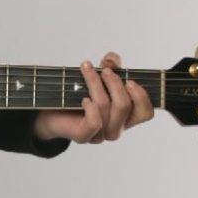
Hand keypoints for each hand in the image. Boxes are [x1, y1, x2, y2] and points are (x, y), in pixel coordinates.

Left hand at [34, 52, 153, 144]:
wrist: (52, 111)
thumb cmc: (80, 92)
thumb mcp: (100, 74)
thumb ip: (112, 64)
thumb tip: (111, 61)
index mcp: (126, 116)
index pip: (145, 113)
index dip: (141, 96)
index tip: (129, 80)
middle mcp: (116, 127)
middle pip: (124, 106)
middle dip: (114, 83)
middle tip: (104, 70)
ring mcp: (100, 134)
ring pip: (105, 107)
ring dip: (96, 84)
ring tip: (86, 70)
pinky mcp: (84, 136)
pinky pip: (94, 123)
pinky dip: (90, 107)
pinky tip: (83, 98)